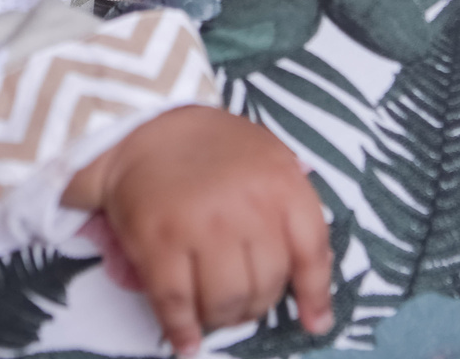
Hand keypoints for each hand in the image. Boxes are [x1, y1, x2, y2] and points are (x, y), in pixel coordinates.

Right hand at [64, 106, 333, 355]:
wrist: (145, 123)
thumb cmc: (212, 148)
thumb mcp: (268, 158)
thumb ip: (290, 206)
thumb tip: (307, 272)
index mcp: (281, 183)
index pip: (311, 253)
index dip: (315, 296)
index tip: (314, 322)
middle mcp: (247, 207)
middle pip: (266, 286)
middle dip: (257, 303)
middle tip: (243, 299)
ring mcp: (201, 226)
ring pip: (226, 302)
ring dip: (223, 316)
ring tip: (215, 309)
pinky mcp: (158, 242)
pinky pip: (176, 304)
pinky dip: (182, 330)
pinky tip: (187, 340)